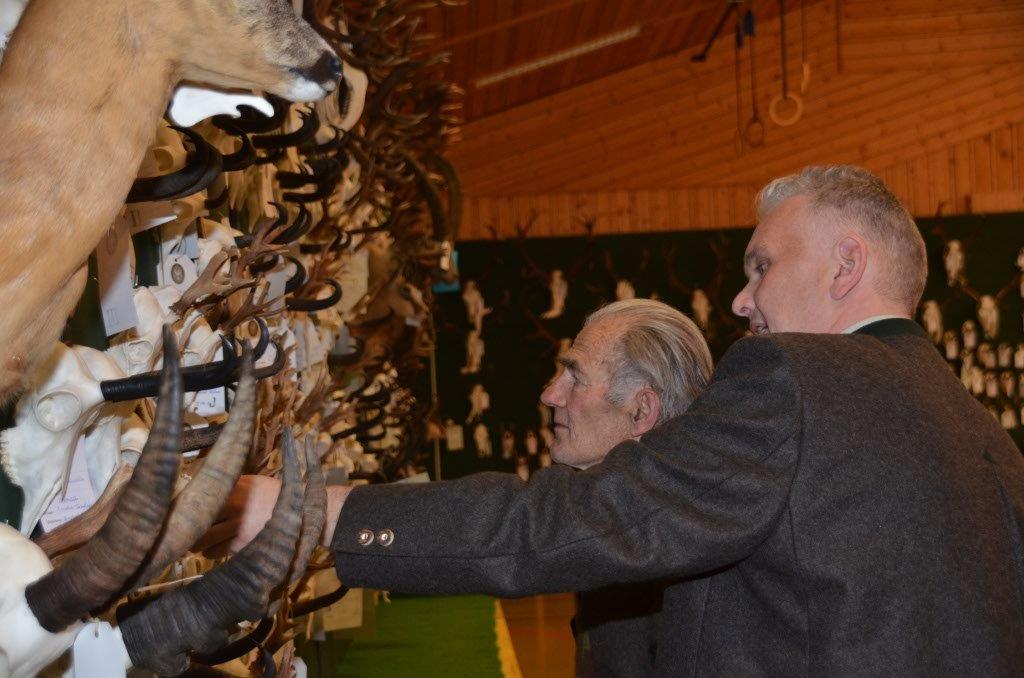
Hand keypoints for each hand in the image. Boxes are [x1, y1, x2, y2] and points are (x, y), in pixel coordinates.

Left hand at [195, 475, 353, 556]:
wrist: (303, 514)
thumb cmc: (275, 497)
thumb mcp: (254, 482)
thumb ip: (230, 487)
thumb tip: (201, 489)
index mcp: (236, 486)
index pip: (200, 493)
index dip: (185, 503)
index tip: (179, 509)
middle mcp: (234, 503)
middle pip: (196, 518)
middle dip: (187, 526)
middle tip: (184, 529)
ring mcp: (238, 525)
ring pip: (202, 539)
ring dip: (198, 542)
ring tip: (201, 541)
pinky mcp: (242, 544)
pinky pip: (215, 552)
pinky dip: (212, 552)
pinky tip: (216, 549)